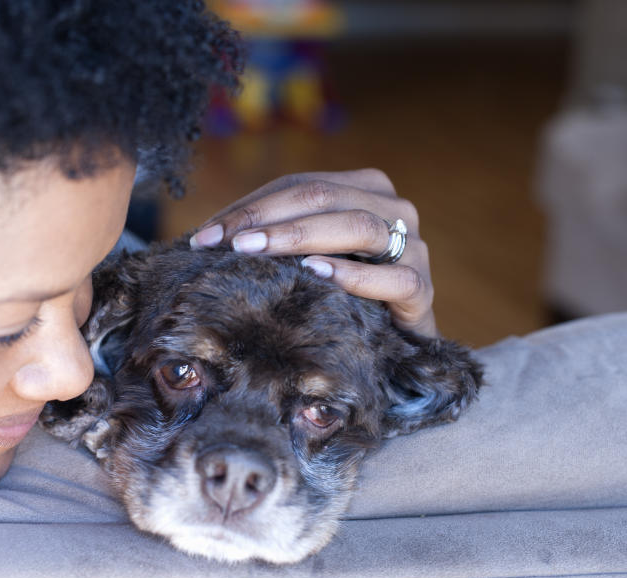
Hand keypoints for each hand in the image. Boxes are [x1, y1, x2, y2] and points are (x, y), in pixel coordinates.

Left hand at [190, 169, 436, 336]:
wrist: (394, 344)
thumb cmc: (340, 296)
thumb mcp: (304, 257)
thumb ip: (269, 237)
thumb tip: (203, 238)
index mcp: (363, 189)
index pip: (299, 185)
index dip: (250, 207)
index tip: (204, 236)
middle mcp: (393, 209)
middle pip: (324, 197)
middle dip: (268, 219)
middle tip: (225, 243)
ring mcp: (414, 246)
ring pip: (359, 226)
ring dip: (302, 236)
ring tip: (258, 251)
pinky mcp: (422, 289)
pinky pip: (393, 277)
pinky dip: (354, 274)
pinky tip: (318, 274)